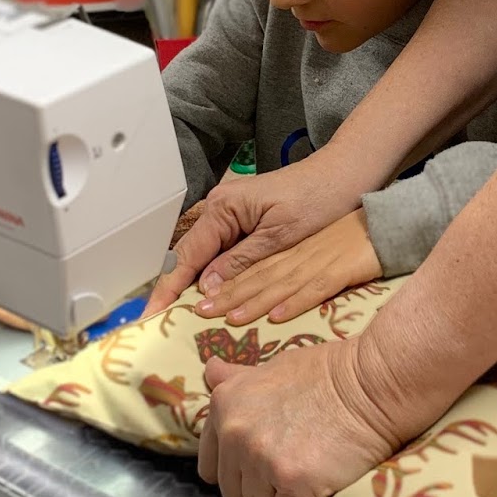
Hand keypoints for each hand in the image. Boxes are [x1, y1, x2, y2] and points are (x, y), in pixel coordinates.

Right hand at [143, 154, 364, 316]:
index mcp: (224, 207)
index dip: (169, 286)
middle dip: (174, 287)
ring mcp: (231, 212)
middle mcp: (221, 207)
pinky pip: (221, 249)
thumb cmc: (318, 199)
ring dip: (192, 282)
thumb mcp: (279, 236)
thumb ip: (241, 262)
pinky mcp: (244, 219)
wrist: (343, 176)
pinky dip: (214, 272)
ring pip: (204, 254)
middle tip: (158, 319)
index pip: (188, 254)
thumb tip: (206, 288)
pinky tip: (209, 293)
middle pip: (190, 254)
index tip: (153, 313)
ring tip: (175, 313)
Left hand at [193, 210, 380, 325]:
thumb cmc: (348, 235)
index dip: (224, 283)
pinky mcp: (342, 269)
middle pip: (258, 275)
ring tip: (230, 317)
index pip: (250, 266)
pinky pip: (316, 287)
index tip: (199, 300)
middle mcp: (299, 254)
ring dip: (254, 300)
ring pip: (281, 282)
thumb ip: (280, 263)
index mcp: (289, 248)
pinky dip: (296, 301)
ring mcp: (320, 260)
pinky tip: (278, 316)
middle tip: (201, 312)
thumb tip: (246, 285)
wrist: (385, 222)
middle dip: (228, 295)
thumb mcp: (309, 244)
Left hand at [199, 334, 405, 496]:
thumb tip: (210, 370)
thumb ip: (237, 380)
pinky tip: (321, 496)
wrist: (372, 382)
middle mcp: (236, 434)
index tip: (262, 468)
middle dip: (261, 495)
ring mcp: (263, 460)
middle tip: (293, 476)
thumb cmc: (328, 373)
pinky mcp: (294, 484)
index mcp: (225, 406)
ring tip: (308, 485)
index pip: (210, 468)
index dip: (237, 474)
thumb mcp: (273, 368)